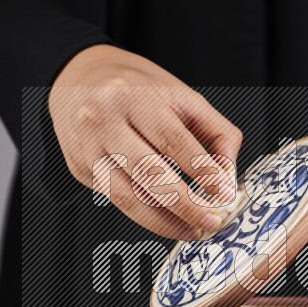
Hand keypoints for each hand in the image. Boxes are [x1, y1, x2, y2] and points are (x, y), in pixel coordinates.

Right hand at [48, 44, 241, 239]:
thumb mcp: (183, 96)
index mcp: (133, 96)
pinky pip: (117, 201)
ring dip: (165, 222)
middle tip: (211, 220)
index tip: (225, 192)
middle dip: (185, 204)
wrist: (79, 77)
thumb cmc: (137, 88)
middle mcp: (103, 120)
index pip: (172, 139)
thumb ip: (216, 133)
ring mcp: (88, 147)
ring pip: (128, 197)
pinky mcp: (81, 168)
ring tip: (192, 229)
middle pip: (148, 172)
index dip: (202, 170)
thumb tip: (228, 179)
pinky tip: (168, 221)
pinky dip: (146, 217)